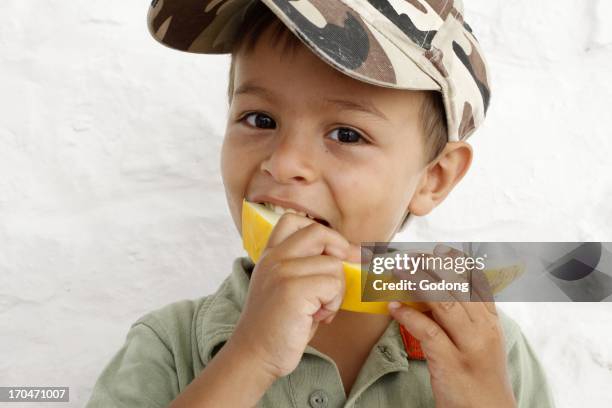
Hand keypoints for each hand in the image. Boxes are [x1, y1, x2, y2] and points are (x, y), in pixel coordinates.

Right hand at [229, 212, 360, 379]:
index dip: (322, 232)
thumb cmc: (279, 324)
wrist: (255, 355)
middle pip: (319, 233)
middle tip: (339, 278)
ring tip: (320, 309)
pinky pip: (333, 284)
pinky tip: (318, 317)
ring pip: (333, 265)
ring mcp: (282, 272)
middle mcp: (274, 258)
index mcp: (270, 255)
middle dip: (340, 251)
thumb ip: (308, 267)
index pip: (294, 220)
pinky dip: (333, 304)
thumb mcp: (287, 286)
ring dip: (336, 291)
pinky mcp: (292, 290)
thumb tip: (352, 253)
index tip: (335, 252)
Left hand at [388, 245, 515, 407]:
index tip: (430, 251)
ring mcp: (470, 346)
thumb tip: (429, 295)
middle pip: (457, 286)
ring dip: (417, 282)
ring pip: (443, 302)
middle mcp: (484, 329)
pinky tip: (394, 307)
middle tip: (407, 256)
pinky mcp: (452, 363)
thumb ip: (461, 319)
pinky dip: (408, 316)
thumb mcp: (478, 344)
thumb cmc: (479, 380)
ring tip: (397, 270)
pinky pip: (428, 331)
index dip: (451, 262)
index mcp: (491, 322)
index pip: (474, 280)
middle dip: (430, 266)